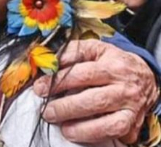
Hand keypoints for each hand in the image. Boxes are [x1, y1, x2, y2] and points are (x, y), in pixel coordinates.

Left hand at [33, 39, 157, 143]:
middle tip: (48, 112)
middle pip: (93, 101)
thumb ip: (71, 52)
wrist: (145, 77)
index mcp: (113, 67)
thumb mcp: (94, 49)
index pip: (82, 75)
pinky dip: (96, 136)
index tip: (40, 88)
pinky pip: (115, 135)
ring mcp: (131, 109)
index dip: (58, 82)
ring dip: (81, 128)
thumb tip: (50, 62)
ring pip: (108, 124)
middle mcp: (124, 89)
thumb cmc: (113, 62)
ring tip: (63, 127)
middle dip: (66, 108)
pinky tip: (80, 132)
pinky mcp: (134, 126)